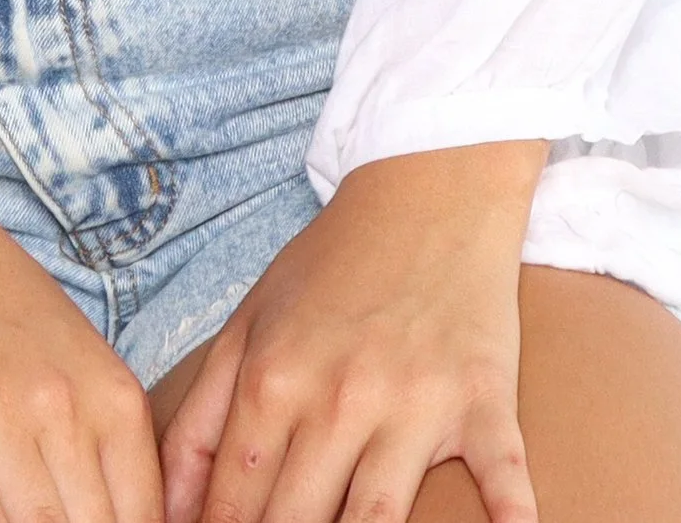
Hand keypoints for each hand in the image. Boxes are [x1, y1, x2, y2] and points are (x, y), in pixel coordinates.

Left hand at [159, 143, 547, 522]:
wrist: (426, 191)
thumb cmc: (332, 267)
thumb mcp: (247, 326)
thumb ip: (200, 423)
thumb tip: (171, 514)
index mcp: (275, 381)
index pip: (234, 506)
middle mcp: (341, 398)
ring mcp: (416, 405)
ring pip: (377, 522)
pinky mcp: (484, 403)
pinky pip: (502, 476)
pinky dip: (509, 518)